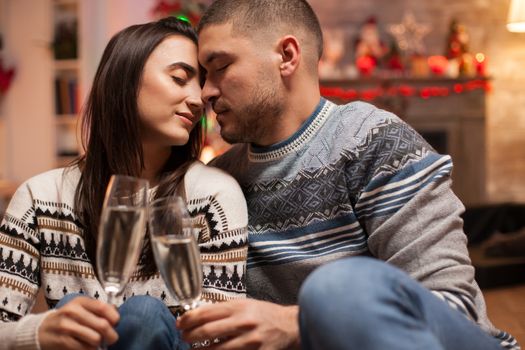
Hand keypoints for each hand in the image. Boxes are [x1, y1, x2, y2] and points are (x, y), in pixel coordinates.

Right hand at [39, 296, 119, 349]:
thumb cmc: (68, 319)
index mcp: (80, 302)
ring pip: (96, 339)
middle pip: (102, 325)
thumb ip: (97, 309)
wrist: (41, 330)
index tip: (115, 324)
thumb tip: (116, 314)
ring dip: (98, 344)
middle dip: (111, 335)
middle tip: (111, 339)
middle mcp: (72, 311)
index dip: (114, 317)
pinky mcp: (62, 341)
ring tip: (95, 342)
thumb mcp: (80, 308)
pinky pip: (85, 349)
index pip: (103, 307)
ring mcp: (66, 326)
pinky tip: (85, 347)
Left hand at [176, 299, 299, 349]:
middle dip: (190, 337)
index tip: (180, 324)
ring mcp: (250, 341)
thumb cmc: (265, 315)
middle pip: (207, 331)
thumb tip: (197, 315)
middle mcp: (244, 322)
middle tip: (185, 338)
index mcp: (239, 307)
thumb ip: (224, 309)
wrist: (291, 325)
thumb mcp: (245, 305)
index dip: (188, 319)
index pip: (205, 312)